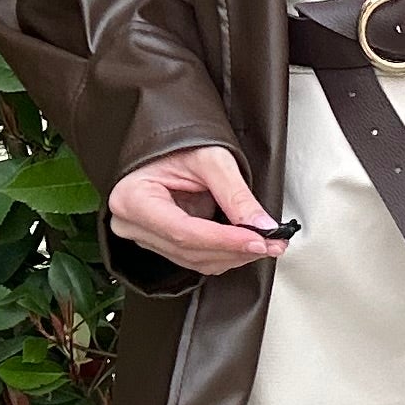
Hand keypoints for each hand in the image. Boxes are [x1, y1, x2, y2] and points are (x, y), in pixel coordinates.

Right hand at [107, 144, 287, 276]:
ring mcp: (144, 236)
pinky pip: (194, 257)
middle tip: (272, 242)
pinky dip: (224, 253)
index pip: (183, 231)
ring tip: (266, 242)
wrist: (167, 145)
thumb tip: (262, 225)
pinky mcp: (161, 242)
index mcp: (134, 198)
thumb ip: (236, 194)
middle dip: (235, 250)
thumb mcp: (211, 159)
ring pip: (194, 260)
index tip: (257, 239)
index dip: (224, 240)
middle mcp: (132, 223)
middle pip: (190, 250)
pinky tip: (245, 244)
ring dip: (233, 255)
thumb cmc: (177, 144)